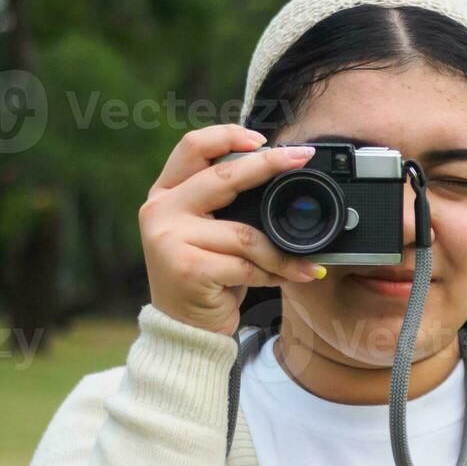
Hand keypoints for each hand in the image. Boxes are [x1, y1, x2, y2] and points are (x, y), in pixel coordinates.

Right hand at [139, 125, 326, 335]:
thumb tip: (279, 174)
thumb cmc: (206, 277)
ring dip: (281, 251)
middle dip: (269, 165)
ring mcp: (170, 239)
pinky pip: (246, 265)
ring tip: (306, 262)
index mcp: (165, 193)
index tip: (264, 140)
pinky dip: (273, 273)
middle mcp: (160, 210)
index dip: (229, 135)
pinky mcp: (188, 268)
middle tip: (301, 159)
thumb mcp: (208, 232)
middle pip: (223, 176)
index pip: (193, 147)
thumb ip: (226, 204)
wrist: (184, 330)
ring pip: (244, 233)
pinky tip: (286, 278)